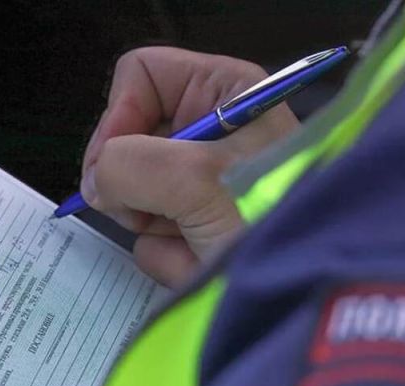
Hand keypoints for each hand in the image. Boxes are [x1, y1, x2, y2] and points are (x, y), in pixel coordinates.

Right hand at [81, 47, 298, 287]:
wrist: (307, 290)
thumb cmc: (272, 222)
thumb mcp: (194, 178)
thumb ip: (126, 164)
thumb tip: (96, 182)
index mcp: (225, 92)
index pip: (141, 75)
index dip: (118, 115)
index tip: (111, 162)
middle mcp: (213, 132)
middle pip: (129, 139)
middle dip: (134, 182)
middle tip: (154, 208)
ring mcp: (202, 185)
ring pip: (134, 194)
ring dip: (155, 226)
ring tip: (195, 240)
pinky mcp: (198, 229)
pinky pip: (151, 237)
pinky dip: (170, 256)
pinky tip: (201, 262)